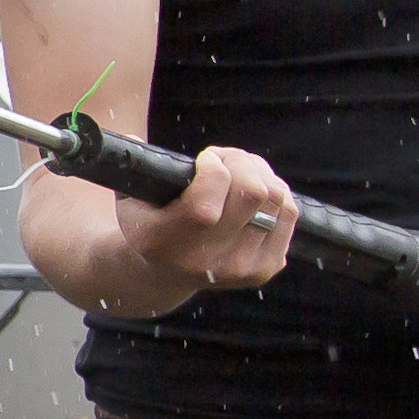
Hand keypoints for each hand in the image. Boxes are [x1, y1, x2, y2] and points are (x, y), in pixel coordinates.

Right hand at [90, 143, 298, 311]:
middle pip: (252, 192)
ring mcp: (238, 268)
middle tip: (226, 160)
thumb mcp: (130, 199)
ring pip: (275, 199)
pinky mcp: (263, 270)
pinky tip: (256, 195)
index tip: (205, 160)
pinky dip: (277, 195)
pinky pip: (288, 215)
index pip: (209, 197)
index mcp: (165, 243)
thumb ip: (135, 168)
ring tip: (241, 174)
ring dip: (261, 175)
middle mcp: (204, 261)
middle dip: (242, 162)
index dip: (214, 166)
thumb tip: (137, 143)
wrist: (163, 274)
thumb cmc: (149, 224)